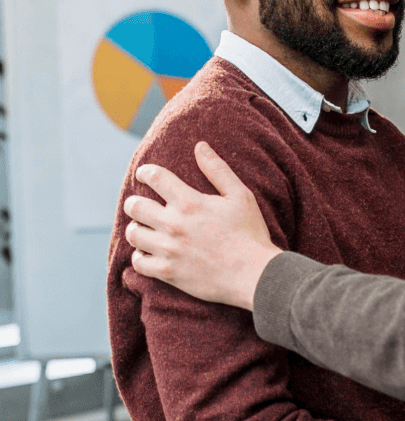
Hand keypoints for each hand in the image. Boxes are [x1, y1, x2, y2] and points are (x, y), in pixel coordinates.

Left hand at [124, 142, 280, 309]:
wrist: (255, 274)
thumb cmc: (250, 233)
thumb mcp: (241, 196)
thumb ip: (218, 170)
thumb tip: (200, 146)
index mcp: (190, 202)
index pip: (155, 178)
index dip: (146, 172)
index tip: (145, 174)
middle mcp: (174, 225)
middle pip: (135, 206)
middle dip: (135, 202)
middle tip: (141, 204)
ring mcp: (169, 250)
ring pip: (134, 234)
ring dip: (137, 228)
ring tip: (145, 229)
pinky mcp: (168, 272)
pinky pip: (138, 263)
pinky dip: (140, 256)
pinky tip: (149, 253)